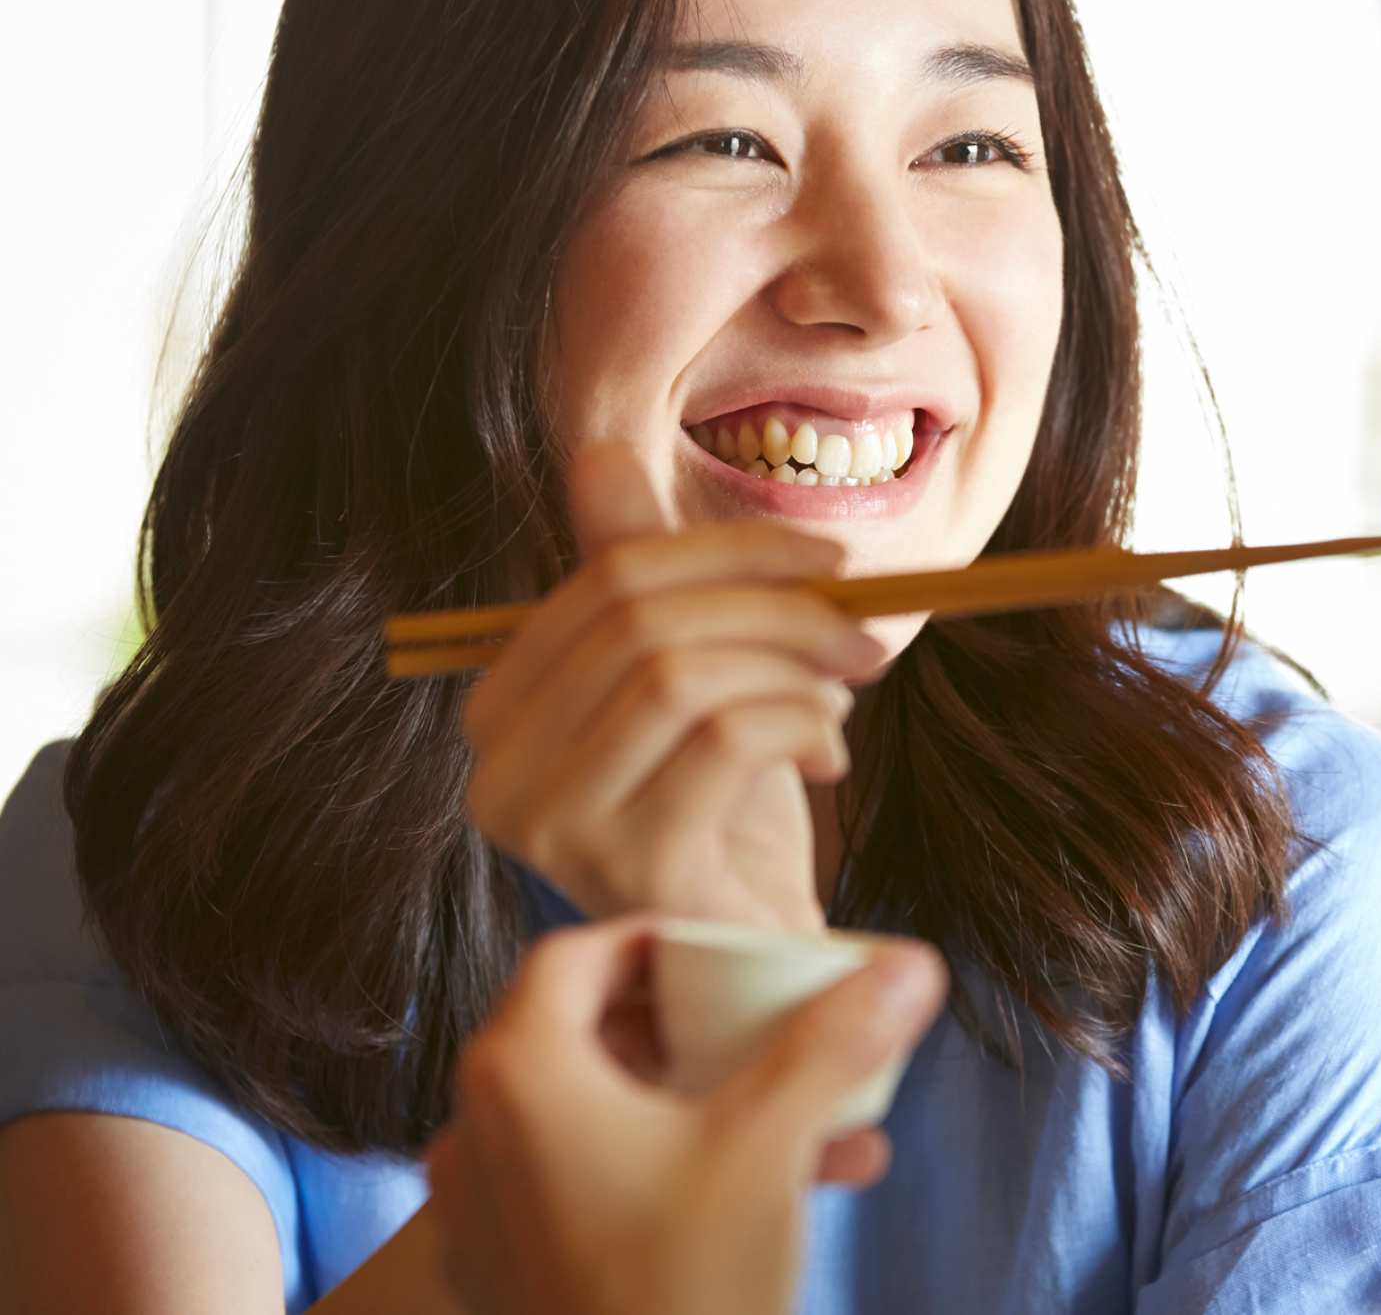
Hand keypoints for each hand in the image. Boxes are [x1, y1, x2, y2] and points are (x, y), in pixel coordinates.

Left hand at [428, 918, 946, 1314]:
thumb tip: (910, 964)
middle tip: (762, 1030)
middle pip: (587, 1035)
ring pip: (599, 1119)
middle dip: (695, 1032)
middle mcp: (476, 1131)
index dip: (657, 942)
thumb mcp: (768, 1145)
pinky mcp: (508, 1274)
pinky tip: (767, 1196)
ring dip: (700, 1110)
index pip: (576, 955)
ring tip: (807, 1128)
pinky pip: (588, 1188)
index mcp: (519, 1073)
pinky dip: (667, 1173)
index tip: (726, 956)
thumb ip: (834, 1042)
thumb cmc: (678, 1288)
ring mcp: (485, 1211)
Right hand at [461, 442, 884, 926]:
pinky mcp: (627, 868)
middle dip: (773, 603)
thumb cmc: (723, 810)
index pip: (606, 580)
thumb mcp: (688, 678)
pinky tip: (830, 755)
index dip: (729, 551)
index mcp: (501, 709)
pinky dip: (802, 724)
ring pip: (678, 674)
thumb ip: (644, 579)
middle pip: (639, 621)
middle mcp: (498, 769)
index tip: (830, 559)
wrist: (755, 946)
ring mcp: (553, 826)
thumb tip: (599, 453)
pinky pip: (725, 740)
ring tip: (843, 692)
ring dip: (792, 664)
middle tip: (862, 623)